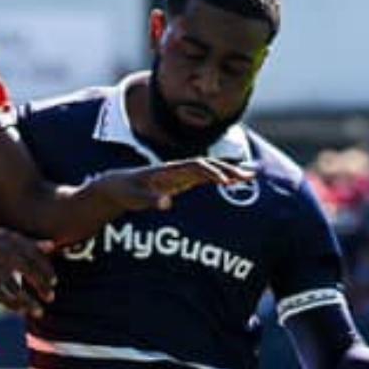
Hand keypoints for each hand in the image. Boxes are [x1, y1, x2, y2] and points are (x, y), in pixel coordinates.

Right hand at [0, 232, 56, 317]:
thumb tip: (52, 246)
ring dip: (28, 301)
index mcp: (14, 241)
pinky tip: (21, 311)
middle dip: (41, 285)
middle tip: (50, 298)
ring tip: (39, 312)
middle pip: (27, 270)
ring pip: (13, 286)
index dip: (46, 270)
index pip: (35, 256)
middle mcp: (4, 252)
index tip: (54, 282)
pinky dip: (11, 304)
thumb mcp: (11, 238)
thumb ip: (32, 244)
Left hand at [91, 157, 256, 212]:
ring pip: (210, 169)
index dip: (211, 172)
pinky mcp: (182, 181)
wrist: (117, 185)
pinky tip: (235, 182)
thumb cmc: (125, 191)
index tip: (225, 181)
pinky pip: (206, 177)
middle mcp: (178, 168)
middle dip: (228, 169)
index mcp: (169, 169)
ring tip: (251, 176)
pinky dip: (222, 178)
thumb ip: (151, 199)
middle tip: (249, 176)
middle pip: (208, 165)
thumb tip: (167, 203)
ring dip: (230, 172)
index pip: (195, 167)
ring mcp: (181, 174)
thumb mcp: (135, 197)